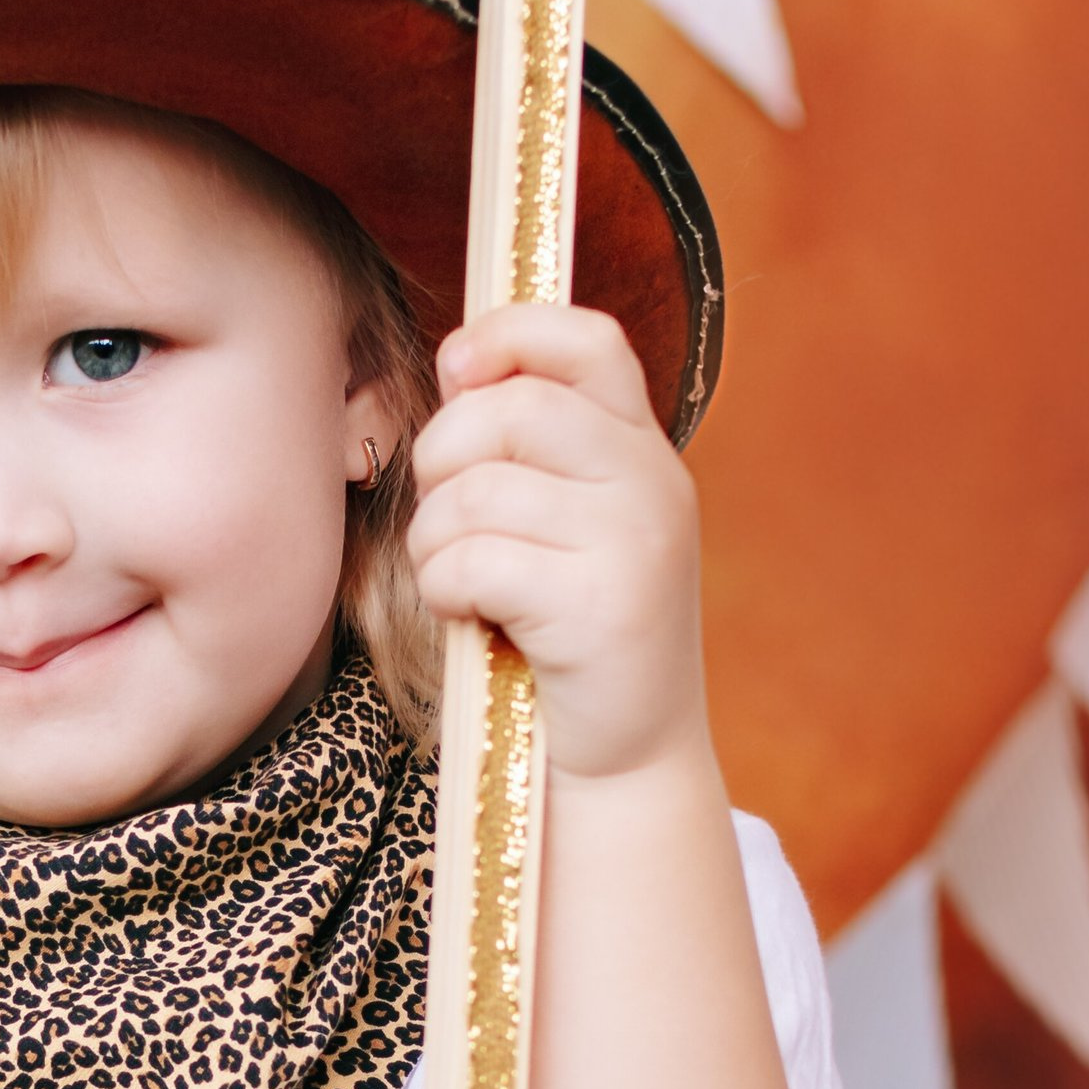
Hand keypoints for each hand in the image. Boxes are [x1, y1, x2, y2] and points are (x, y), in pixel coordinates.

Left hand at [407, 303, 706, 785]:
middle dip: (442, 457)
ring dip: (435, 539)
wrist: (629, 754)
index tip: (458, 370)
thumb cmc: (569, 634)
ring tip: (460, 582)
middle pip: (511, 409)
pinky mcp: (601, 605)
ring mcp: (635, 541)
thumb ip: (526, 445)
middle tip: (446, 518)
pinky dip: (445, 589)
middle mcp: (653, 480)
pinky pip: (473, 561)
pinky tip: (470, 616)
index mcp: (643, 447)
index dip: (509, 334)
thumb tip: (459, 362)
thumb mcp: (564, 523)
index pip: (586, 339)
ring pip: (477, 490)